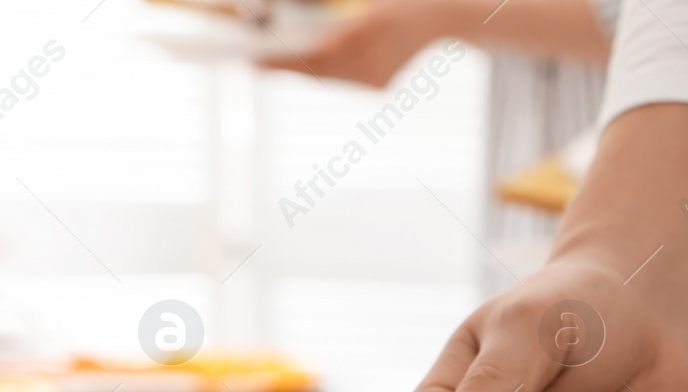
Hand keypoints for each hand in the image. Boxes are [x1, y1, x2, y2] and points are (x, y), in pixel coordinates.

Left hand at [259, 0, 456, 86]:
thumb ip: (330, 14)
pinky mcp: (380, 86)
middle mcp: (376, 61)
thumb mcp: (365, 1)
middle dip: (283, 67)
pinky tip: (292, 66)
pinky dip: (318, 73)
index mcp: (372, 31)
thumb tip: (287, 22)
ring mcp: (379, 79)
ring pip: (327, 78)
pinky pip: (340, 81)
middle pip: (318, 71)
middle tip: (247, 62)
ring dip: (296, 71)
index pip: (318, 54)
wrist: (440, 18)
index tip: (254, 59)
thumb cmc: (396, 2)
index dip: (284, 60)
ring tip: (262, 63)